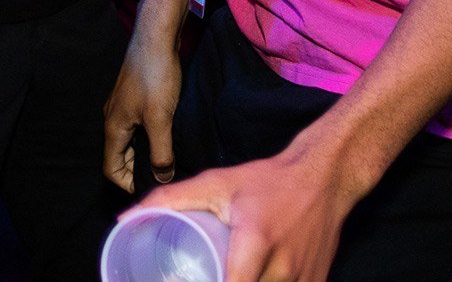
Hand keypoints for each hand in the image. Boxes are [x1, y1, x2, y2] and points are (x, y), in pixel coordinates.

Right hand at [102, 34, 182, 191]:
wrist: (156, 37)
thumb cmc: (155, 76)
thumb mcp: (160, 119)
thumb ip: (160, 153)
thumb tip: (163, 178)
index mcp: (113, 128)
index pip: (111, 169)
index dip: (128, 184)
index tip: (152, 188)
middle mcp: (113, 119)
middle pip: (119, 157)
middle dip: (138, 171)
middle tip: (164, 176)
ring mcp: (124, 107)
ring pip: (130, 141)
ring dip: (145, 154)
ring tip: (168, 159)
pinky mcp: (135, 97)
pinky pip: (138, 127)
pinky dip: (149, 138)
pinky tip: (168, 136)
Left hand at [136, 145, 362, 281]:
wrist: (325, 178)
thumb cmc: (267, 182)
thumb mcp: (218, 184)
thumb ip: (171, 199)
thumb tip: (126, 217)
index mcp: (256, 241)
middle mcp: (284, 266)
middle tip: (205, 275)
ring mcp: (304, 279)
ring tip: (229, 275)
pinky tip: (258, 277)